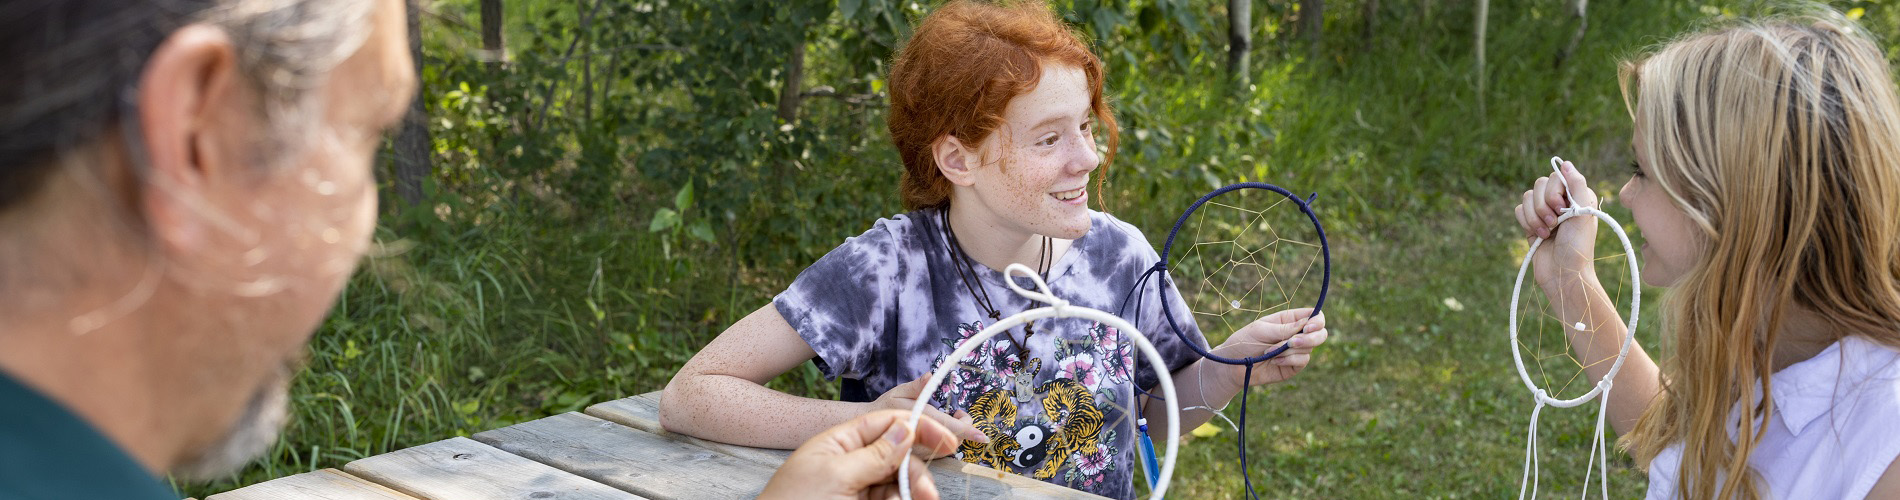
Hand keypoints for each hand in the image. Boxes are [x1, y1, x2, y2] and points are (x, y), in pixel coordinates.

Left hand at [759, 409, 960, 499]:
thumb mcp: (835, 476)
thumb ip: (875, 454)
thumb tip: (907, 428)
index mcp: (841, 443)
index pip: (887, 424)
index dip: (918, 428)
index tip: (948, 442)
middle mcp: (852, 463)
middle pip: (900, 458)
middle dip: (916, 473)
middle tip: (926, 496)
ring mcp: (857, 490)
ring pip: (899, 484)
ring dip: (912, 493)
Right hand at [871, 375, 989, 444]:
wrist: (867, 429)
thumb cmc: (885, 406)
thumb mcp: (899, 391)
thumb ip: (917, 386)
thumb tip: (930, 376)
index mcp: (919, 421)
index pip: (949, 428)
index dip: (967, 431)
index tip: (982, 436)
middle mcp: (921, 442)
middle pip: (954, 441)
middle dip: (963, 427)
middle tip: (958, 411)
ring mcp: (920, 453)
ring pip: (948, 448)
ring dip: (955, 433)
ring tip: (950, 416)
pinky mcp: (920, 459)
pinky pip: (940, 452)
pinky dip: (946, 439)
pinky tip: (939, 429)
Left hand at [1211, 308, 1327, 387]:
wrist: (1233, 366)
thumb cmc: (1244, 342)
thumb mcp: (1261, 330)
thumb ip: (1284, 328)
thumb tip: (1307, 323)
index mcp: (1289, 320)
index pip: (1314, 316)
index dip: (1317, 321)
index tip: (1307, 327)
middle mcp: (1296, 334)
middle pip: (1321, 333)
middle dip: (1310, 338)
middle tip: (1291, 342)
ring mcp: (1296, 351)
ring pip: (1309, 348)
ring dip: (1289, 350)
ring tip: (1268, 352)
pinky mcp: (1294, 366)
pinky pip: (1302, 361)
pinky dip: (1288, 360)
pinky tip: (1274, 361)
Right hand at [1515, 159, 1598, 289]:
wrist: (1563, 274)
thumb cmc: (1578, 246)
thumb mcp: (1584, 213)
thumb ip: (1577, 185)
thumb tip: (1564, 162)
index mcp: (1577, 195)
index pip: (1556, 176)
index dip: (1554, 191)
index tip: (1561, 208)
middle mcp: (1560, 201)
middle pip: (1539, 184)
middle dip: (1543, 205)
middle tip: (1554, 223)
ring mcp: (1544, 212)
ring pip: (1526, 197)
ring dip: (1534, 217)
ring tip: (1547, 233)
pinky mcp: (1530, 224)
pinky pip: (1518, 210)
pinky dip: (1526, 222)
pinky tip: (1537, 236)